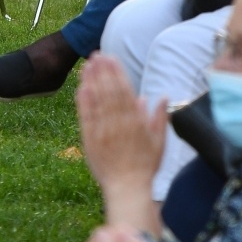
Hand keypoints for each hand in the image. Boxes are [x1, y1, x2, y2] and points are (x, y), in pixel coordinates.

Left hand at [76, 53, 165, 196]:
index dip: (117, 72)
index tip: (112, 58)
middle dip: (103, 71)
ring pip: (97, 100)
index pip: (125, 90)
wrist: (127, 187)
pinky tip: (81, 86)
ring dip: (92, 80)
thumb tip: (160, 96)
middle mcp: (119, 123)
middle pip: (109, 91)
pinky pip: (86, 116)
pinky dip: (83, 100)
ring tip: (87, 64)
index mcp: (136, 122)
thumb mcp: (159, 142)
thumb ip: (159, 117)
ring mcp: (103, 130)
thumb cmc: (145, 166)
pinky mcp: (90, 138)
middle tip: (97, 54)